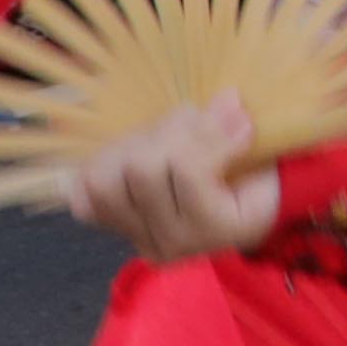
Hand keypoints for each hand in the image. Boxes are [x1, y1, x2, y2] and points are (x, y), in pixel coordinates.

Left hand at [65, 95, 283, 264]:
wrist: (241, 209)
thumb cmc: (257, 179)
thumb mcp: (262, 158)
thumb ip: (240, 133)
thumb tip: (227, 102)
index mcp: (220, 230)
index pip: (187, 171)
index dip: (209, 133)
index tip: (240, 119)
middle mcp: (173, 243)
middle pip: (141, 169)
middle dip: (168, 132)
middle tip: (193, 119)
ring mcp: (138, 237)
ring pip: (106, 180)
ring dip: (132, 146)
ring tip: (160, 137)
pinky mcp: (114, 228)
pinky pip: (84, 196)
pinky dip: (101, 168)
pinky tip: (127, 155)